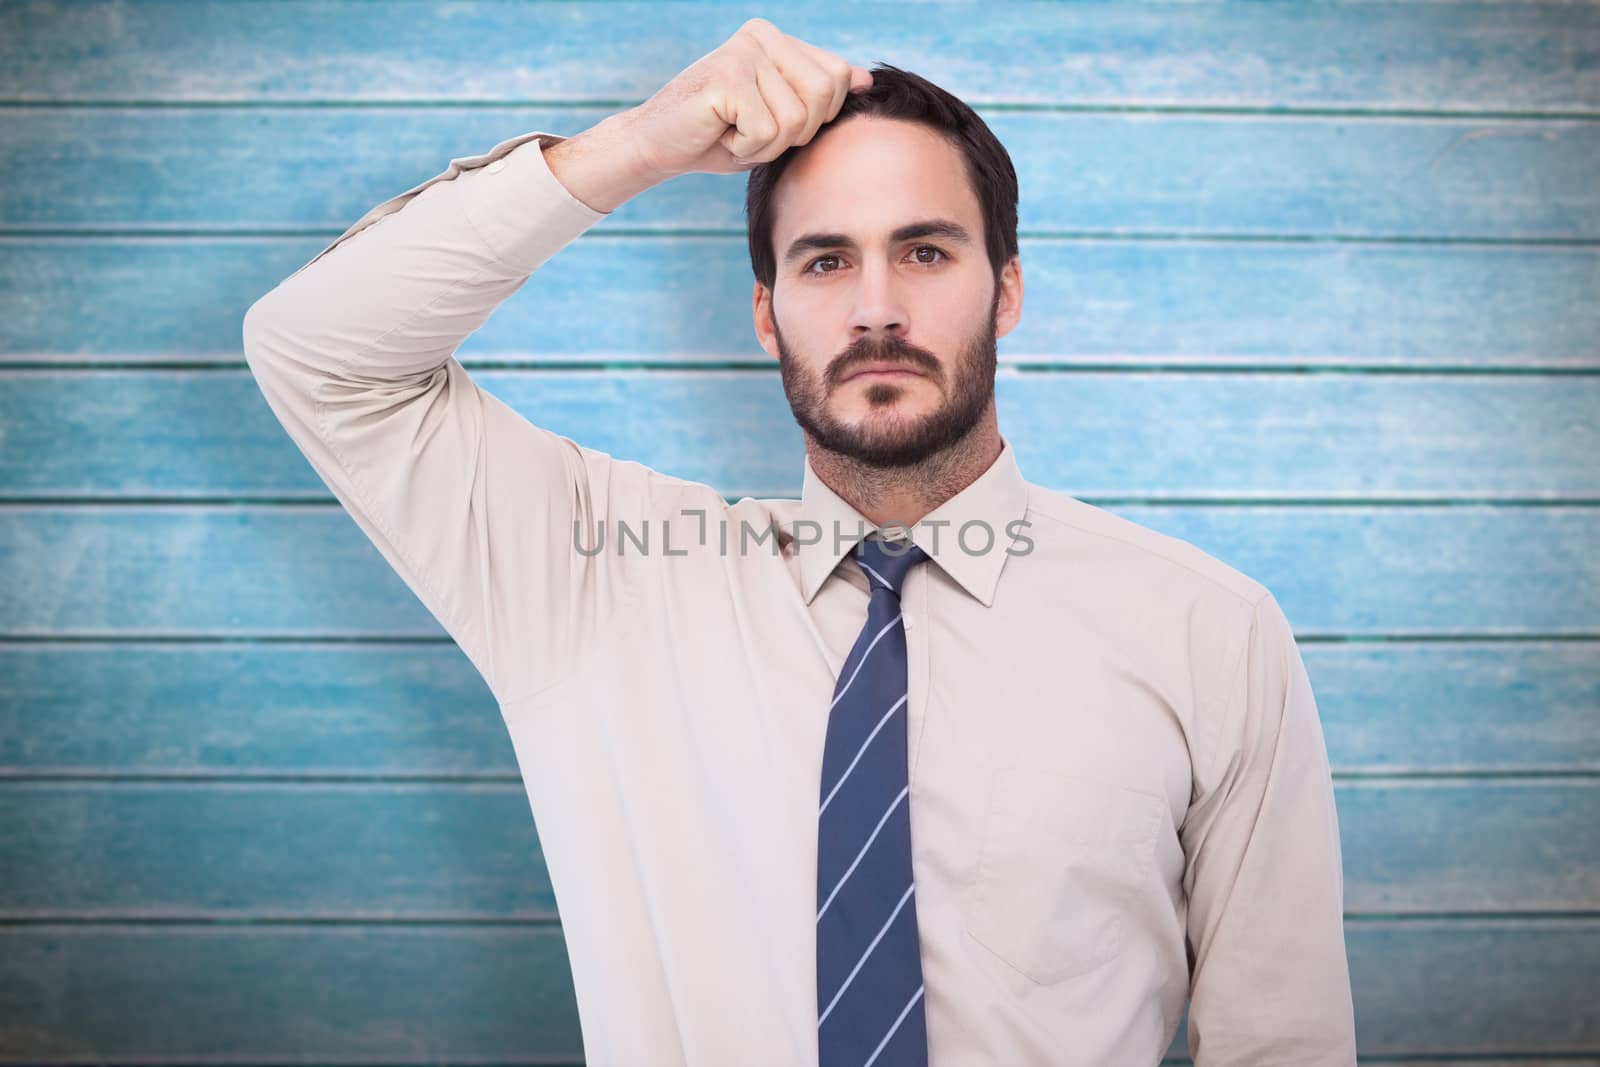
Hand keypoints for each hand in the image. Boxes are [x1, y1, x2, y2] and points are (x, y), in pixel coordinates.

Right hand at [620, 17, 873, 180]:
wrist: (657, 146)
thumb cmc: (719, 136)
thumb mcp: (780, 117)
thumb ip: (819, 96)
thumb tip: (866, 79)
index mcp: (777, 38)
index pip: (837, 77)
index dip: (815, 116)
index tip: (773, 121)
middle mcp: (761, 35)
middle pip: (823, 94)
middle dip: (795, 132)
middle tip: (754, 131)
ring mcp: (744, 52)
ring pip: (796, 118)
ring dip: (767, 144)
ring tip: (735, 133)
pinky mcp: (727, 77)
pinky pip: (767, 131)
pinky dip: (747, 148)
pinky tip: (720, 134)